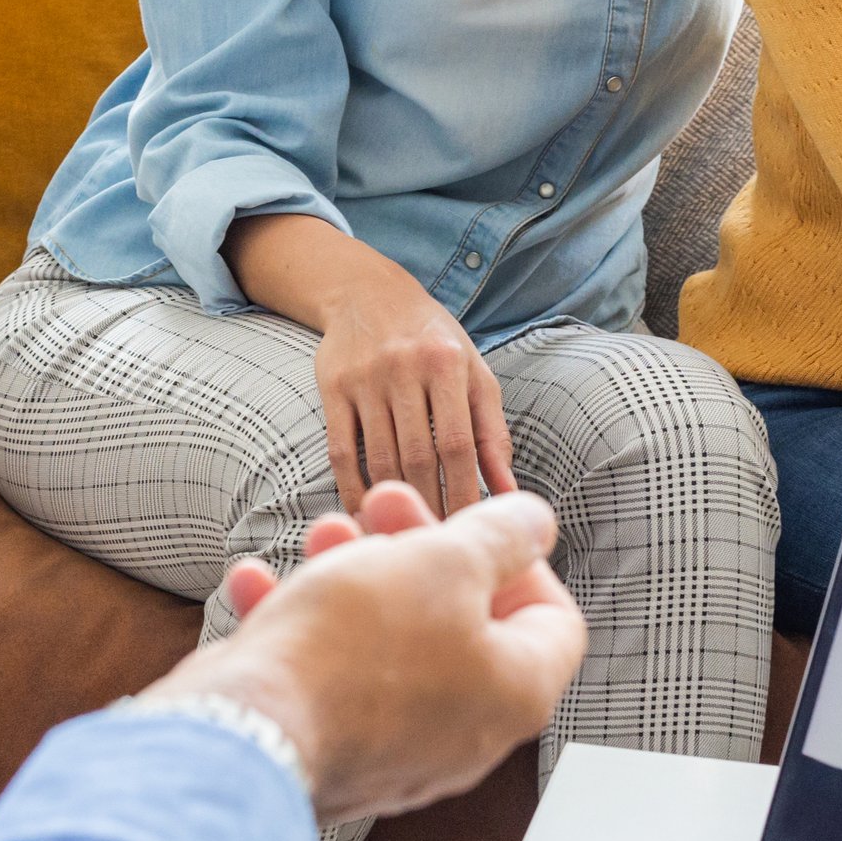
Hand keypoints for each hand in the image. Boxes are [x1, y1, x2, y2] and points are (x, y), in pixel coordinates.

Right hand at [155, 480, 585, 825]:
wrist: (250, 733)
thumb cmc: (352, 649)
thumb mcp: (443, 561)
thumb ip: (499, 536)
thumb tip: (535, 524)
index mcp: (516, 691)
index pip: (555, 620)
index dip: (522, 559)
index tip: (473, 525)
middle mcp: (467, 733)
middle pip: (463, 624)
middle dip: (420, 550)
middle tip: (383, 504)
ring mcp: (398, 750)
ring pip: (390, 644)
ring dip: (358, 577)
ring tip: (323, 535)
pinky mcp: (332, 753)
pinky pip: (329, 679)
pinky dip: (302, 628)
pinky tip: (260, 585)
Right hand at [226, 213, 516, 513]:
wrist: (368, 293)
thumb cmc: (434, 340)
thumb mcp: (473, 372)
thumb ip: (492, 431)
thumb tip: (509, 492)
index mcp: (448, 363)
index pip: (458, 443)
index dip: (464, 492)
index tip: (469, 533)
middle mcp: (405, 367)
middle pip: (418, 455)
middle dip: (430, 505)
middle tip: (438, 547)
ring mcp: (365, 378)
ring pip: (380, 456)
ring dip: (394, 503)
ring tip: (406, 539)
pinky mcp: (332, 388)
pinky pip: (341, 450)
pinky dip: (353, 487)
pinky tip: (366, 513)